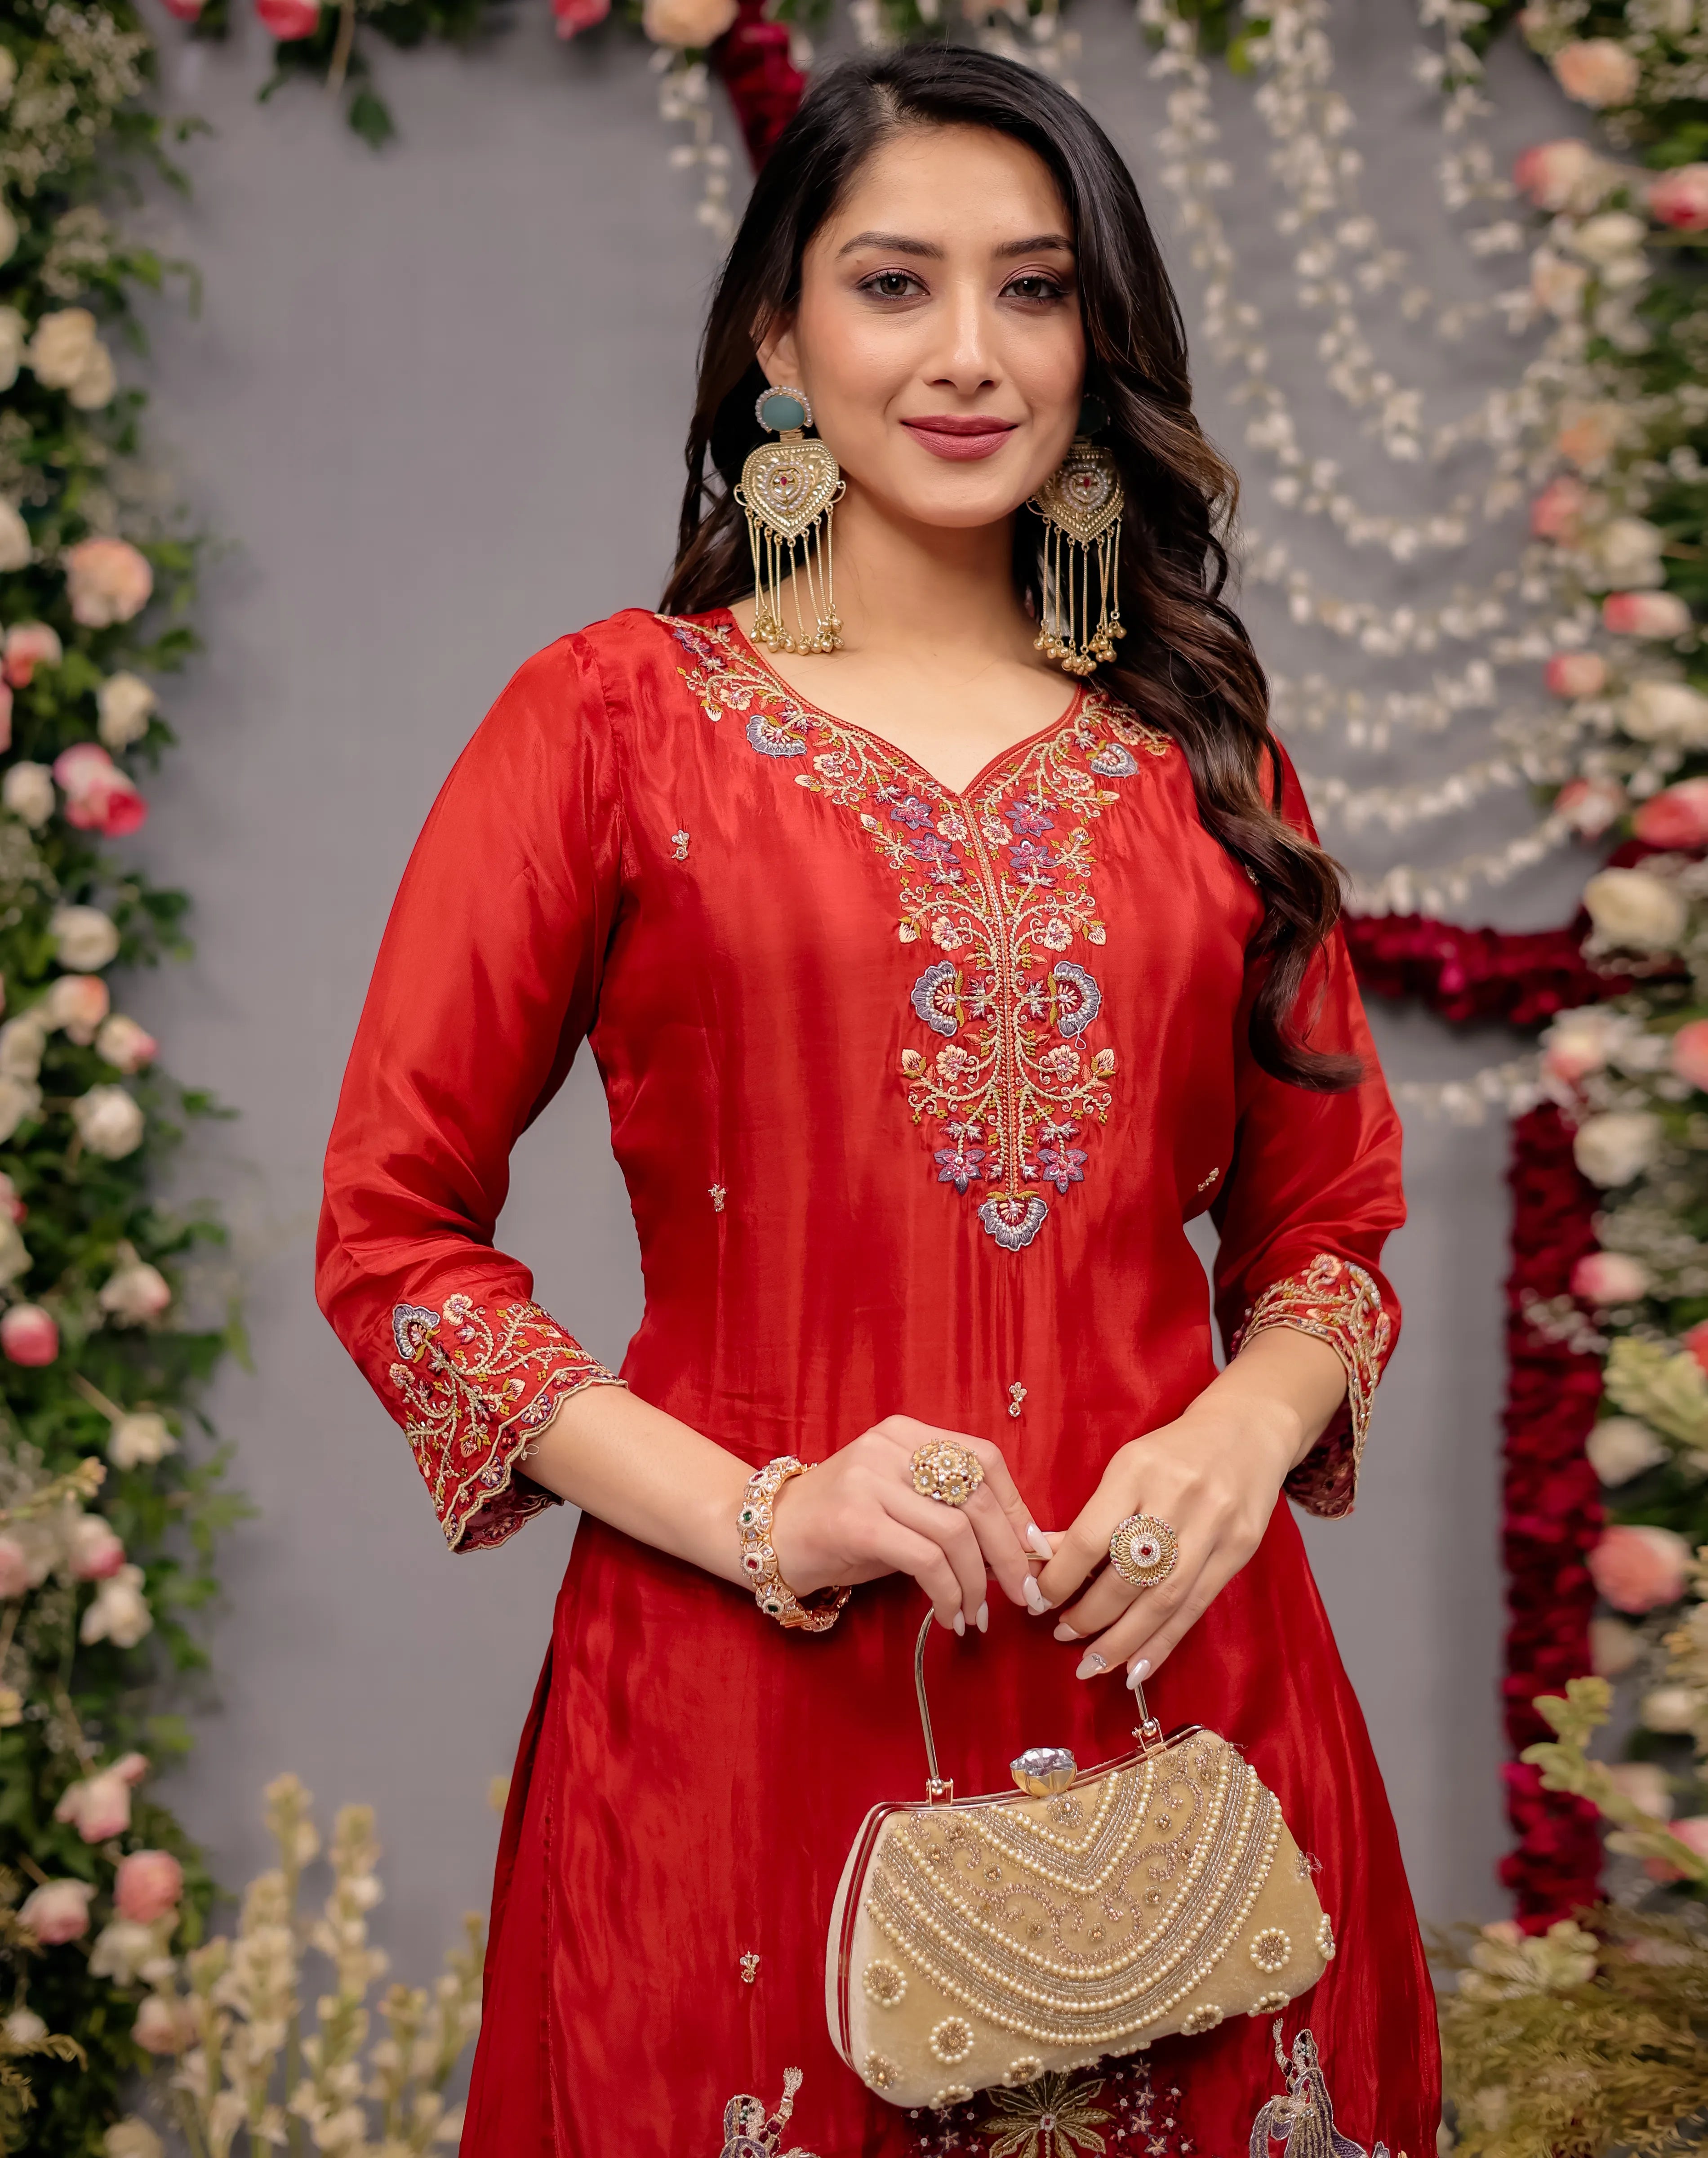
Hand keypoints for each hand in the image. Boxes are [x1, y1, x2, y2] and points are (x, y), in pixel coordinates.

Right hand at [769, 1414, 1042, 1632]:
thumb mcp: (899, 1502)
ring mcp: (870, 1481)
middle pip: (976, 1497)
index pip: (983, 1459)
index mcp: (905, 1433)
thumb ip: (948, 1509)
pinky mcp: (856, 1521)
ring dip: (976, 1584)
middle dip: (1008, 1553)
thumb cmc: (844, 1524)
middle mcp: (889, 1447)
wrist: (769, 1535)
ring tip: (978, 1615)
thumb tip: (1019, 1547)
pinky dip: (947, 1594)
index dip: (1016, 1506)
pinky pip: (925, 1560)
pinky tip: (948, 1616)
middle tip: (1023, 1594)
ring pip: (955, 1532)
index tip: (1033, 1550)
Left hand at [1033, 1395, 1299, 1681]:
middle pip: (1128, 1577)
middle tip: (1062, 1634)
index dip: (1061, 1579)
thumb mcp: (1126, 1466)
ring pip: (1163, 1600)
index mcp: (1137, 1470)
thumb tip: (1046, 1562)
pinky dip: (1163, 1643)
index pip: (1090, 1538)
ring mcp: (1214, 1526)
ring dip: (1123, 1641)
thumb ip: (1092, 1515)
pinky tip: (1137, 1668)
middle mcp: (1178, 1499)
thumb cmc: (1173, 1451)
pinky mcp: (1240, 1549)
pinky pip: (1196, 1607)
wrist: (1247, 1427)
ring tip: (1092, 1663)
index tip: (1039, 1600)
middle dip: (1089, 1616)